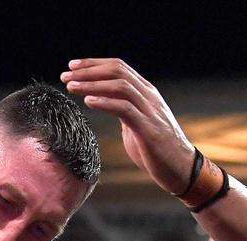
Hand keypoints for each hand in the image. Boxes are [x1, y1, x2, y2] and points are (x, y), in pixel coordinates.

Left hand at [61, 58, 195, 194]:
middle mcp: (149, 97)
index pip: (118, 67)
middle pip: (117, 71)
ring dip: (93, 84)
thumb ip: (121, 109)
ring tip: (71, 87)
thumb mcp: (135, 123)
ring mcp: (150, 111)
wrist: (181, 169)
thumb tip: (101, 102)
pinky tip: (88, 102)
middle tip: (65, 76)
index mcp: (145, 93)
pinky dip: (105, 103)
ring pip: (120, 86)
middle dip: (89, 71)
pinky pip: (125, 109)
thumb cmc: (155, 149)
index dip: (94, 64)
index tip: (72, 67)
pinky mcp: (149, 129)